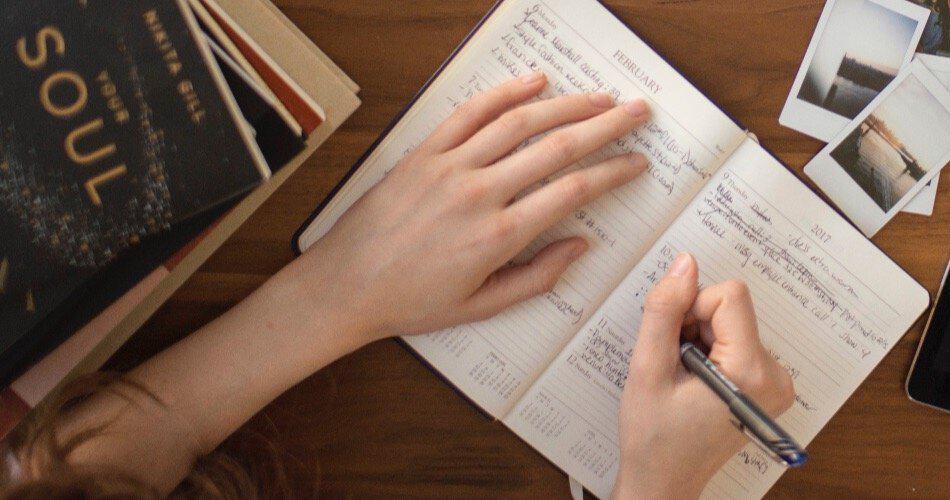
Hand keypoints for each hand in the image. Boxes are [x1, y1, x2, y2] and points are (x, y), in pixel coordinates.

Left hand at [290, 72, 649, 341]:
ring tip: (601, 96)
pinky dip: (504, 93)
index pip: (572, 191)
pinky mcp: (424, 153)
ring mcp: (449, 167)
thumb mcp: (481, 307)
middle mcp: (479, 193)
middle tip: (638, 112)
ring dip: (567, 104)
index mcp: (498, 236)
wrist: (346, 285)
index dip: (613, 172)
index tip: (638, 162)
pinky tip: (535, 82)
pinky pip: (470, 113)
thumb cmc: (413, 302)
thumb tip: (581, 245)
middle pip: (557, 147)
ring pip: (519, 123)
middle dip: (606, 126)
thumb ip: (536, 278)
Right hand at [614, 253, 794, 498]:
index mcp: (752, 372)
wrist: (664, 482)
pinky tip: (694, 381)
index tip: (674, 343)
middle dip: (693, 326)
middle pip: (731, 308)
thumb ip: (664, 311)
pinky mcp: (767, 384)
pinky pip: (736, 340)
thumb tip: (685, 264)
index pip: (729, 296)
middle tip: (674, 365)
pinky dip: (709, 351)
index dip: (690, 309)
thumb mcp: (647, 369)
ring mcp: (775, 382)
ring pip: (731, 322)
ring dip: (699, 339)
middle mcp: (775, 375)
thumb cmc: (653, 437)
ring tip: (682, 378)